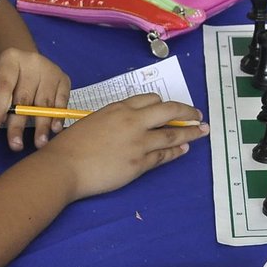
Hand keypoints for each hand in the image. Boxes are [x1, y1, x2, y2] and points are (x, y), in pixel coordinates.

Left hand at [0, 48, 72, 151]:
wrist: (26, 63)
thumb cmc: (6, 79)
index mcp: (10, 59)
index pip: (3, 86)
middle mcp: (32, 62)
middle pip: (24, 97)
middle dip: (19, 124)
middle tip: (15, 144)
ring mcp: (50, 70)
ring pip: (45, 101)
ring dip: (42, 125)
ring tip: (39, 142)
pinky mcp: (63, 79)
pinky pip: (62, 101)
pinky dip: (58, 116)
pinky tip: (54, 129)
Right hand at [49, 93, 208, 199]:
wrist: (64, 167)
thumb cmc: (70, 145)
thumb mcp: (92, 121)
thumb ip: (113, 120)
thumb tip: (127, 125)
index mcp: (118, 108)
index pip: (150, 99)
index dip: (164, 104)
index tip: (172, 108)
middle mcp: (132, 121)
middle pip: (168, 111)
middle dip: (187, 112)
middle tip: (198, 115)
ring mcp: (138, 142)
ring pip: (171, 135)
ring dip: (190, 133)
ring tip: (202, 131)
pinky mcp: (139, 163)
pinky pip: (164, 155)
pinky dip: (176, 151)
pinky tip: (184, 149)